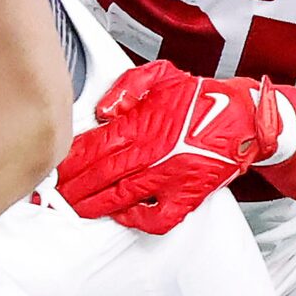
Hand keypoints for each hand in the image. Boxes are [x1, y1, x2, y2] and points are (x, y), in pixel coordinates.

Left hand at [56, 60, 283, 233]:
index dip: (68, 160)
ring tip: (76, 209)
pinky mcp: (188, 195)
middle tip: (54, 196)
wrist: (244, 118)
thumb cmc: (203, 99)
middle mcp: (152, 152)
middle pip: (99, 175)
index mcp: (142, 123)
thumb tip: (101, 110)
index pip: (92, 146)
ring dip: (93, 205)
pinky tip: (124, 216)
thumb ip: (126, 88)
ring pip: (120, 197)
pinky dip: (138, 220)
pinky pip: (158, 217)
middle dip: (72, 188)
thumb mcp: (161, 75)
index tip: (52, 168)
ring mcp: (169, 176)